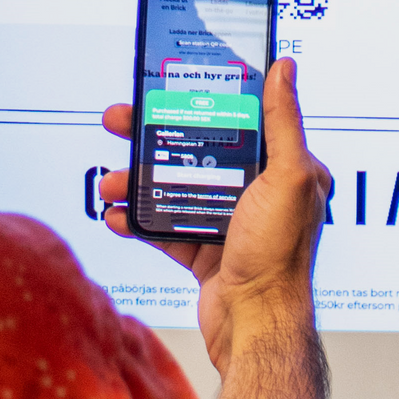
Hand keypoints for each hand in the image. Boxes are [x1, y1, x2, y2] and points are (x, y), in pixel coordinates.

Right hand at [99, 57, 338, 398]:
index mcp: (287, 171)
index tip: (164, 89)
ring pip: (176, 189)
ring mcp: (232, 226)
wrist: (255, 330)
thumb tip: (284, 68)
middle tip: (117, 124)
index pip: (238, 121)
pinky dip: (140, 220)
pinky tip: (117, 215)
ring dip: (138, 182)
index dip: (198, 102)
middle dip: (153, 139)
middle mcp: (262, 196)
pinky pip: (166, 229)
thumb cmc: (279, 258)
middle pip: (199, 151)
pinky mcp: (208, 254)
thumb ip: (283, 122)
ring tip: (110, 181)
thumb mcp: (287, 178)